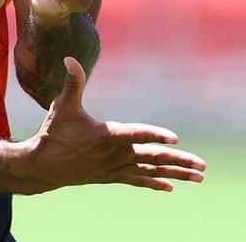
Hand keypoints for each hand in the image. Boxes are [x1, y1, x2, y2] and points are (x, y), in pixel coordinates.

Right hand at [17, 58, 205, 193]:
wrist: (43, 167)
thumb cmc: (54, 133)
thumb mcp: (63, 106)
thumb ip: (73, 82)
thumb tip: (70, 58)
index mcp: (106, 136)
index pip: (135, 134)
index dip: (155, 135)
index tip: (175, 138)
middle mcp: (115, 155)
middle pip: (153, 158)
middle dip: (179, 161)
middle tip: (202, 165)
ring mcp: (115, 168)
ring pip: (151, 171)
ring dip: (176, 174)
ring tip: (199, 176)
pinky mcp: (112, 176)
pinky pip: (138, 180)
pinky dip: (155, 182)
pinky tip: (171, 187)